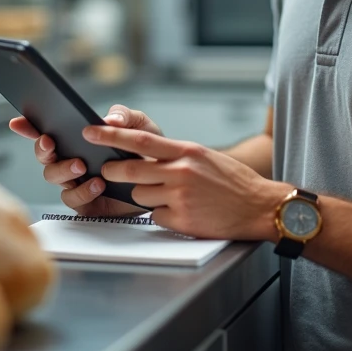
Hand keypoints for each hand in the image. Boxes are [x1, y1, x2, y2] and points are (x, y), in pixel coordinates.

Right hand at [9, 104, 163, 215]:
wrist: (164, 181)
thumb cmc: (148, 153)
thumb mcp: (140, 127)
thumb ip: (125, 117)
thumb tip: (108, 119)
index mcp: (78, 140)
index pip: (48, 132)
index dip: (29, 127)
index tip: (18, 122)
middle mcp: (72, 161)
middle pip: (44, 156)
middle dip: (42, 149)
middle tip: (51, 142)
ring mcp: (76, 183)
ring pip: (53, 177)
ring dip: (63, 169)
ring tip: (81, 165)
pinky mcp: (86, 203)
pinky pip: (73, 199)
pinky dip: (83, 190)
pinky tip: (97, 183)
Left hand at [83, 123, 289, 240]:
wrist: (261, 206)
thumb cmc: (233, 182)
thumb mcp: (205, 157)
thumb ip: (176, 155)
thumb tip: (144, 155)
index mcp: (186, 151)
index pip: (140, 139)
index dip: (111, 135)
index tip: (90, 131)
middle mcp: (181, 170)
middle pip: (130, 169)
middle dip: (114, 171)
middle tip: (109, 170)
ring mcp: (180, 196)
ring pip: (141, 195)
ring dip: (148, 197)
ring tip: (173, 197)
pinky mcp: (182, 219)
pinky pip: (156, 216)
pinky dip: (164, 215)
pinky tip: (184, 213)